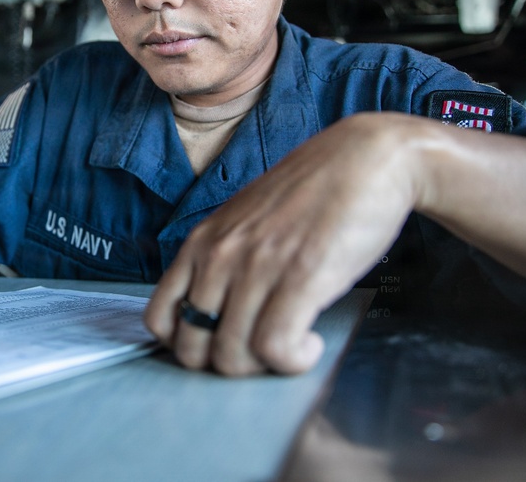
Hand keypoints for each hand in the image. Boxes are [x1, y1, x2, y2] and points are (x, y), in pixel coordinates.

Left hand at [144, 113, 425, 375]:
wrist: (366, 158)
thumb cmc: (312, 192)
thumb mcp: (247, 219)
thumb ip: (224, 257)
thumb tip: (213, 309)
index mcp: (202, 241)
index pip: (158, 318)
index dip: (186, 346)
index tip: (219, 344)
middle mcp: (220, 255)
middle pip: (194, 348)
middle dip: (225, 365)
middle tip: (259, 353)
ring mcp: (257, 266)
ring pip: (232, 354)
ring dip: (263, 368)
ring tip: (291, 347)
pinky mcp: (300, 277)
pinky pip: (274, 347)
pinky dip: (291, 362)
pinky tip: (309, 346)